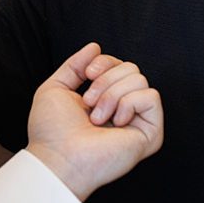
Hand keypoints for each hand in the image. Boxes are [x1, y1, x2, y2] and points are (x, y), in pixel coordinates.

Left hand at [26, 43, 162, 199]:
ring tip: (98, 118)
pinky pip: (151, 96)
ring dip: (112, 95)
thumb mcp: (56, 88)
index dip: (105, 62)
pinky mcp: (151, 134)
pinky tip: (116, 122)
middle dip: (106, 79)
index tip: (88, 74)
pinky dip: (129, 103)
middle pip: (131, 68)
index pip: (119, 65)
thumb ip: (74, 65)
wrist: (57, 156)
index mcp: (105, 99)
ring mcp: (137, 121)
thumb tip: (95, 46)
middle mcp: (124, 109)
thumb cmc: (52, 131)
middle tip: (89, 103)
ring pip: (140, 79)